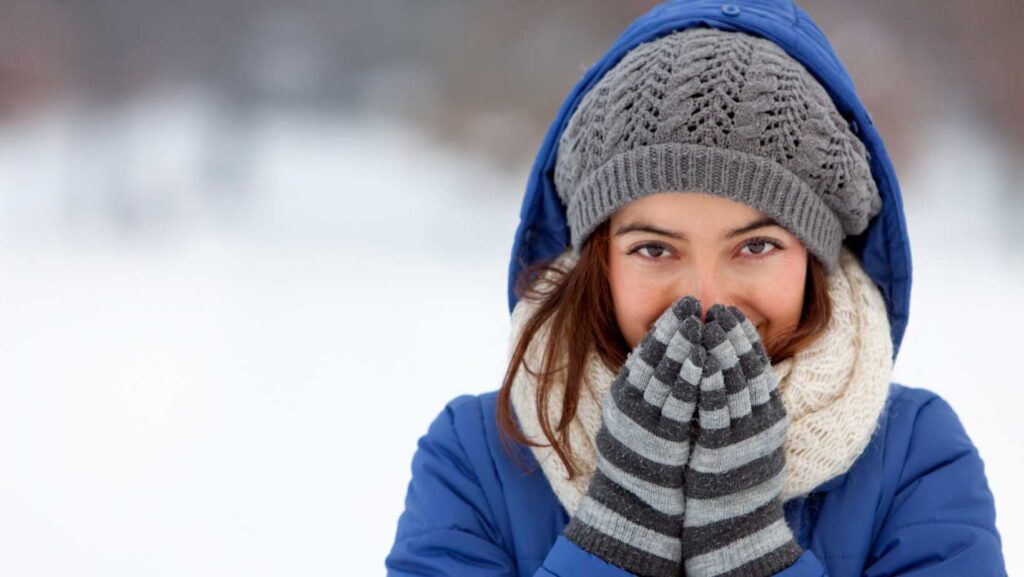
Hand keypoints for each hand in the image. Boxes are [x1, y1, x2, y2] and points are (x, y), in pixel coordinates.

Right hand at [564, 295, 704, 576]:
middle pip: (654, 358)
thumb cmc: (642, 458)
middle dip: (675, 328)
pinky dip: (692, 379)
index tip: (682, 305)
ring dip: (684, 347)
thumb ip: (649, 386)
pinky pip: (679, 403)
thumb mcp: (637, 415)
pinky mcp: (661, 439)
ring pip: (665, 375)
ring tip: (700, 323)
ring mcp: (644, 420)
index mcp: (624, 395)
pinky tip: (706, 361)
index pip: (645, 352)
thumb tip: (669, 354)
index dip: (665, 327)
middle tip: (692, 303)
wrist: (635, 504)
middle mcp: (630, 404)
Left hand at [681, 304, 801, 576]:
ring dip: (721, 351)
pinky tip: (701, 362)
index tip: (731, 313)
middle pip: (748, 370)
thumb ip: (743, 404)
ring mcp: (744, 437)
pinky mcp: (724, 450)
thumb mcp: (748, 435)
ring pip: (735, 384)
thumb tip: (729, 370)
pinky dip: (710, 383)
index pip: (758, 367)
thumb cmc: (735, 478)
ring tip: (708, 324)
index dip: (744, 338)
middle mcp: (762, 423)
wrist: (735, 526)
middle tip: (718, 309)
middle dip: (733, 336)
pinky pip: (717, 411)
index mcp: (770, 416)